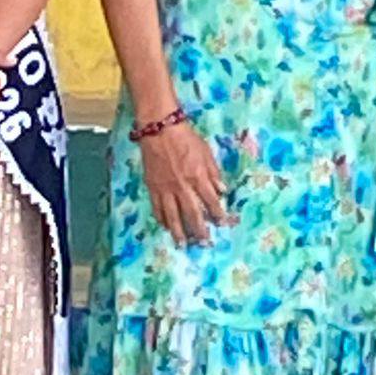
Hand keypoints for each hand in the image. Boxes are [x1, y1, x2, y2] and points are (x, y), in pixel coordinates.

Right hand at [140, 120, 226, 245]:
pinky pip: (157, 208)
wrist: (159, 130)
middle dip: (199, 230)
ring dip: (178, 232)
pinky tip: (165, 226)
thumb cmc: (186, 138)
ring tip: (182, 244)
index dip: (218, 214)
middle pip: (192, 214)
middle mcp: (182, 186)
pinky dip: (161, 219)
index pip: (211, 201)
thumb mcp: (206, 152)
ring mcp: (166, 188)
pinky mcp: (152, 187)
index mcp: (198, 177)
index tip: (222, 224)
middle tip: (204, 243)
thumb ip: (214, 173)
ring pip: (172, 216)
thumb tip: (223, 190)